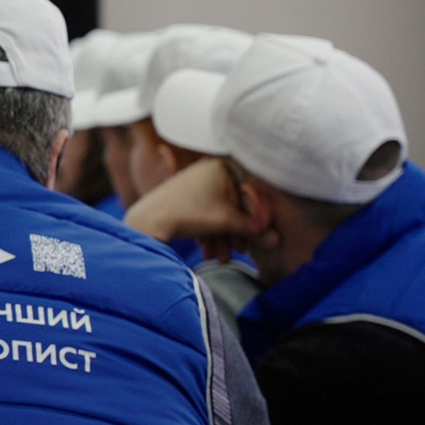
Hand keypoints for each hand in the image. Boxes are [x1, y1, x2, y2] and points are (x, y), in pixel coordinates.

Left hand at [123, 157, 255, 245]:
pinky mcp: (184, 196)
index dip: (256, 217)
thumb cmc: (188, 214)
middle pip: (233, 205)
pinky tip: (209, 252)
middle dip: (236, 233)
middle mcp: (207, 170)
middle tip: (239, 252)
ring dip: (222, 237)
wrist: (147, 221)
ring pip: (218, 213)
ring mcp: (194, 182)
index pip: (249, 193)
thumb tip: (277, 241)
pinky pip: (203, 213)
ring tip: (221, 258)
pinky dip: (208, 232)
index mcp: (220, 166)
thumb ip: (253, 230)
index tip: (257, 235)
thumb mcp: (226, 222)